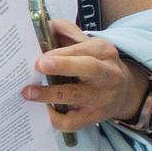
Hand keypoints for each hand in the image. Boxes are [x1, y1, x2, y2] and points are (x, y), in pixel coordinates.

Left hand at [24, 20, 149, 131]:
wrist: (123, 91)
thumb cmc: (92, 62)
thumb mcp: (85, 42)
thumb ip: (64, 31)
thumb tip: (43, 27)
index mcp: (103, 51)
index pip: (84, 49)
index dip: (62, 53)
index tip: (41, 56)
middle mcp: (108, 74)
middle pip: (90, 69)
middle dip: (64, 66)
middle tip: (38, 65)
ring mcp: (102, 98)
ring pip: (78, 96)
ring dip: (50, 94)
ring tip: (28, 92)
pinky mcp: (94, 118)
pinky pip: (73, 123)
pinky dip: (55, 119)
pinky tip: (41, 111)